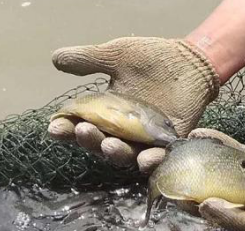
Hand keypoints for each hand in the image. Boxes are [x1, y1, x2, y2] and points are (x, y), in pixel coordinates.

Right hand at [48, 37, 218, 166]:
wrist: (189, 61)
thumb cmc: (150, 59)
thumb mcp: (115, 55)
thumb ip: (87, 59)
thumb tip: (56, 59)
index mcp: (104, 113)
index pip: (79, 126)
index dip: (66, 129)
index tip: (55, 127)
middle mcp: (122, 131)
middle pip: (100, 144)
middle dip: (89, 140)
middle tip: (83, 130)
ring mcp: (145, 139)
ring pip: (127, 155)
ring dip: (116, 153)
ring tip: (109, 147)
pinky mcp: (170, 142)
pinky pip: (160, 157)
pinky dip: (152, 161)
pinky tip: (145, 160)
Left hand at [188, 124, 244, 230]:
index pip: (241, 222)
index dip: (223, 216)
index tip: (206, 205)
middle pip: (223, 204)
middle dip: (199, 200)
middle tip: (178, 193)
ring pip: (222, 180)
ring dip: (200, 174)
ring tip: (177, 168)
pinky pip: (231, 153)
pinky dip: (216, 143)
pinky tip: (198, 135)